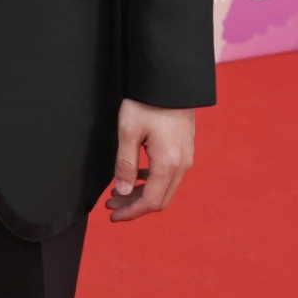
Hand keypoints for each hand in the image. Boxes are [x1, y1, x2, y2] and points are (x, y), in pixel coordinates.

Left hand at [104, 99, 194, 222]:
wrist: (170, 81)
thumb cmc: (146, 103)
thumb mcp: (129, 131)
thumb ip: (125, 164)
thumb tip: (123, 192)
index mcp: (168, 164)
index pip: (151, 202)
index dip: (131, 212)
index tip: (112, 215)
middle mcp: (182, 165)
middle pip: (160, 199)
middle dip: (134, 206)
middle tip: (110, 205)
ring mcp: (186, 158)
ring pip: (164, 188)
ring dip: (142, 194)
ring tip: (118, 192)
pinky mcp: (185, 150)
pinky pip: (169, 175)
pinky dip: (151, 182)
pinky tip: (135, 175)